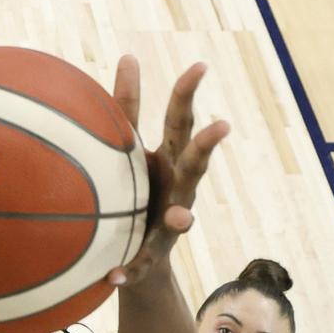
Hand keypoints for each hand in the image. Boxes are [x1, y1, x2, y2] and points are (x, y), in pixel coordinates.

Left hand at [106, 57, 229, 286]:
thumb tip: (128, 56)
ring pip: (182, 216)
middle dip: (205, 146)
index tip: (199, 65)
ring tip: (182, 219)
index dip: (187, 94)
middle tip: (221, 127)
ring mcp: (168, 223)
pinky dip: (128, 270)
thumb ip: (124, 108)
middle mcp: (176, 187)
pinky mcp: (151, 254)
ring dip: (182, 217)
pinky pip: (140, 264)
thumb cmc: (131, 189)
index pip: (178, 121)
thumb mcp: (124, 149)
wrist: (132, 253)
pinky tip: (112, 276)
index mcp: (167, 158)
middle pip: (193, 163)